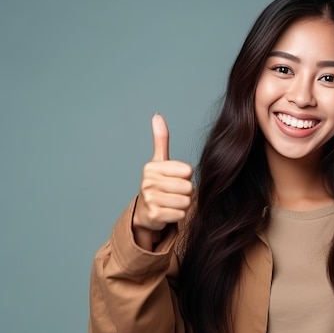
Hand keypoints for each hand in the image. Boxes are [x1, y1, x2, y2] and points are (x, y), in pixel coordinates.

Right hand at [132, 114, 192, 247]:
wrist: (145, 212)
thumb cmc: (157, 184)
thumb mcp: (159, 161)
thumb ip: (161, 139)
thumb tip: (157, 115)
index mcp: (152, 167)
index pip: (188, 171)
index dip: (186, 177)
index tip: (175, 179)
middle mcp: (148, 182)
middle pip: (188, 187)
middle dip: (186, 192)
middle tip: (174, 193)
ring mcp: (150, 200)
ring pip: (186, 202)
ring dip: (183, 204)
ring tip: (172, 202)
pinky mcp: (154, 216)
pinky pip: (180, 214)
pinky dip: (178, 215)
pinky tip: (168, 212)